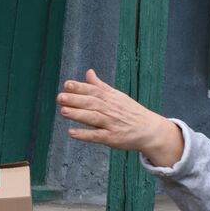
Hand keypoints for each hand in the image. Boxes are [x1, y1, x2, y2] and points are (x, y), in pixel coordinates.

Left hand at [56, 69, 183, 166]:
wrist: (149, 129)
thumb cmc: (130, 112)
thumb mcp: (117, 96)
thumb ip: (100, 86)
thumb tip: (89, 72)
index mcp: (111, 98)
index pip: (94, 91)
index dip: (80, 87)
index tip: (67, 84)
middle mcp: (110, 110)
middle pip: (92, 103)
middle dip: (75, 100)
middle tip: (60, 97)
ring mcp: (111, 124)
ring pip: (93, 118)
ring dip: (78, 115)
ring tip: (63, 111)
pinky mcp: (112, 138)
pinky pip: (97, 136)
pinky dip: (85, 134)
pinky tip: (72, 132)